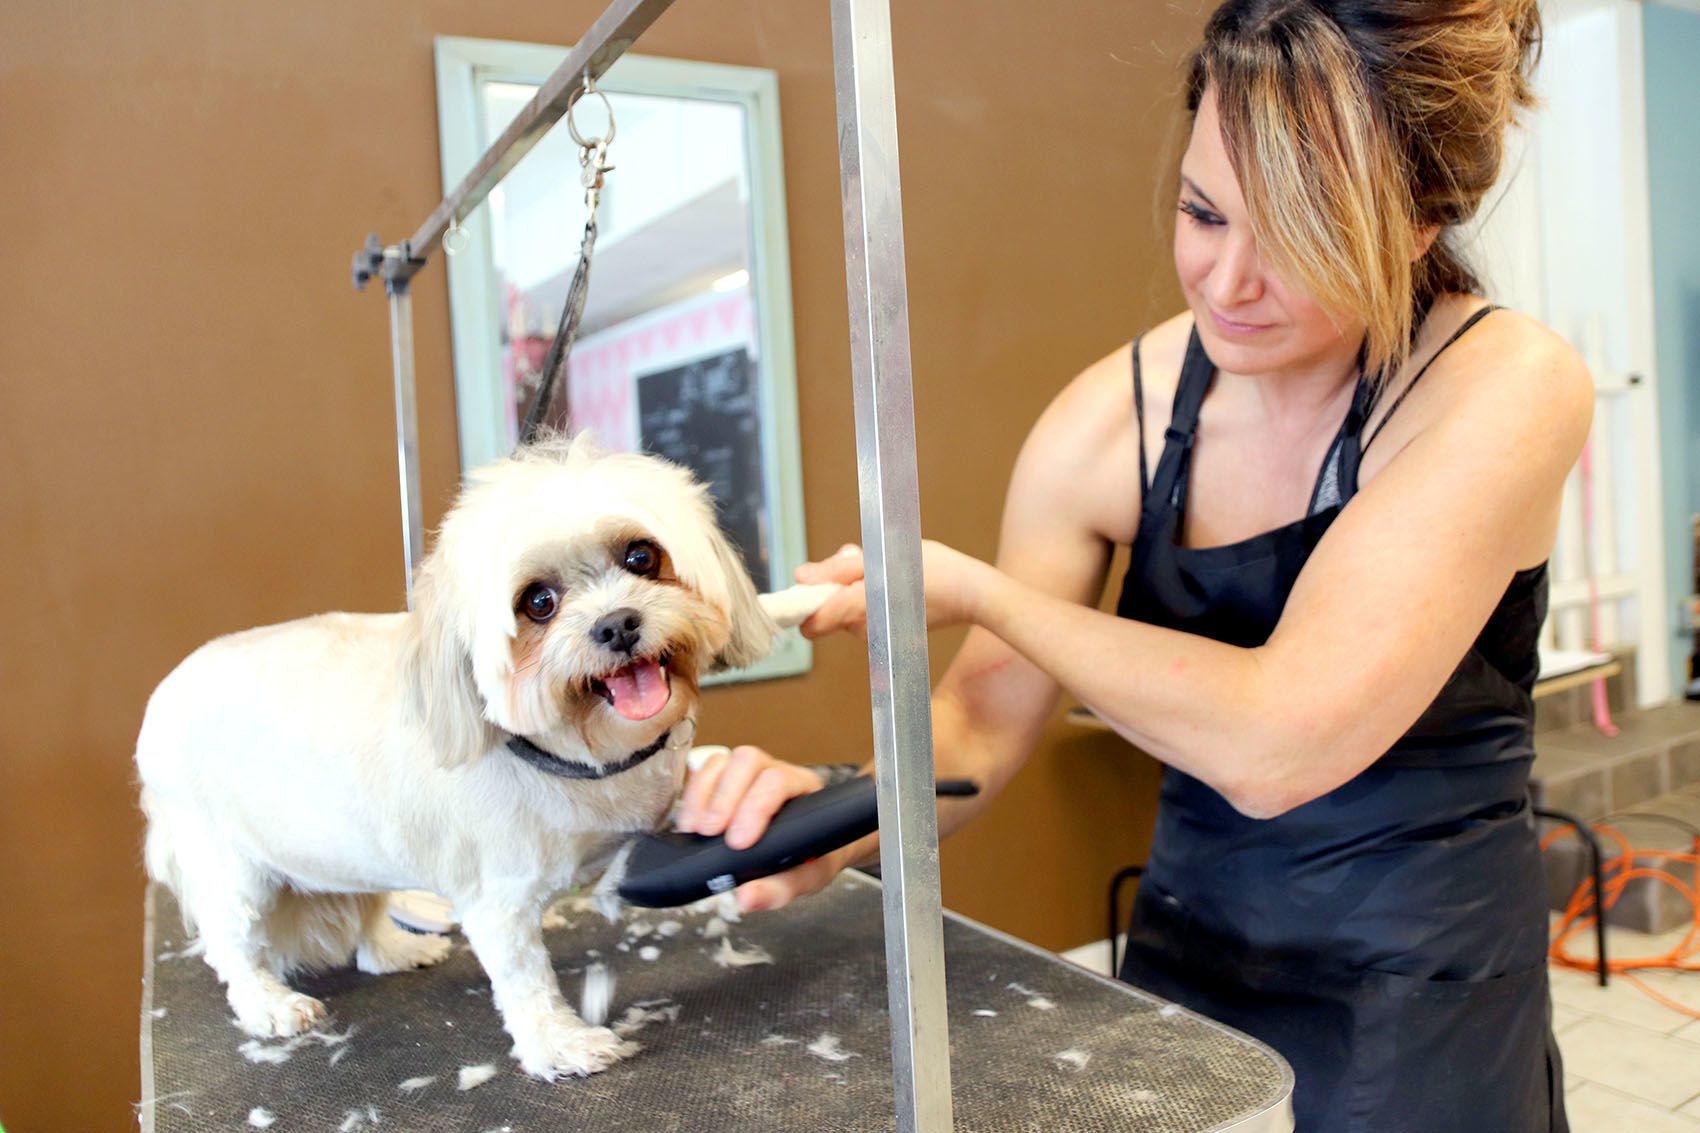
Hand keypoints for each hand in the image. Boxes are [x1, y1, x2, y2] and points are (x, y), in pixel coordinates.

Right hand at [672, 745, 850, 912]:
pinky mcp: (726, 780)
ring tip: (694, 830)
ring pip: (723, 762)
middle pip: (747, 761)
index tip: (738, 843)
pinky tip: (690, 824)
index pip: (778, 781)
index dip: (755, 807)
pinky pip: (704, 772)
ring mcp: (749, 773)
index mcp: (803, 789)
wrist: (813, 850)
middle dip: (724, 798)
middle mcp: (776, 773)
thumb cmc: (812, 859)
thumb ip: (779, 890)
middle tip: (710, 833)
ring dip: (703, 794)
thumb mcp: (806, 879)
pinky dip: (693, 796)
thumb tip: (745, 898)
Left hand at [793, 541, 986, 640]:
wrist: (971, 592)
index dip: (803, 605)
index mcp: (861, 608)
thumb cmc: (931, 568)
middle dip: (835, 585)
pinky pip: (865, 617)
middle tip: (858, 561)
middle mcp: (866, 629)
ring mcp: (878, 637)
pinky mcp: (888, 637)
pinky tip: (890, 583)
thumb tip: (800, 577)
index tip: (806, 589)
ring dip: (854, 589)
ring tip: (881, 568)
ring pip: (846, 612)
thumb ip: (837, 569)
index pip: (814, 622)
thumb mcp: (880, 556)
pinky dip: (869, 599)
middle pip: (828, 611)